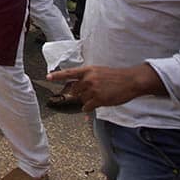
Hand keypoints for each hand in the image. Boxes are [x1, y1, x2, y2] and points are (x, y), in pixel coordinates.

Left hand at [47, 64, 164, 111]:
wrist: (131, 80)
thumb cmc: (116, 76)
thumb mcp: (99, 71)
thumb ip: (88, 76)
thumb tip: (78, 86)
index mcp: (88, 70)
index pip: (69, 73)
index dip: (57, 75)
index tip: (48, 77)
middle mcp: (88, 79)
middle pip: (75, 90)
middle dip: (81, 93)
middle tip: (92, 92)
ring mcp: (93, 89)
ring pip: (82, 99)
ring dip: (88, 100)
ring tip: (100, 95)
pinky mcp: (98, 99)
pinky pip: (87, 106)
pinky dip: (89, 108)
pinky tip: (97, 104)